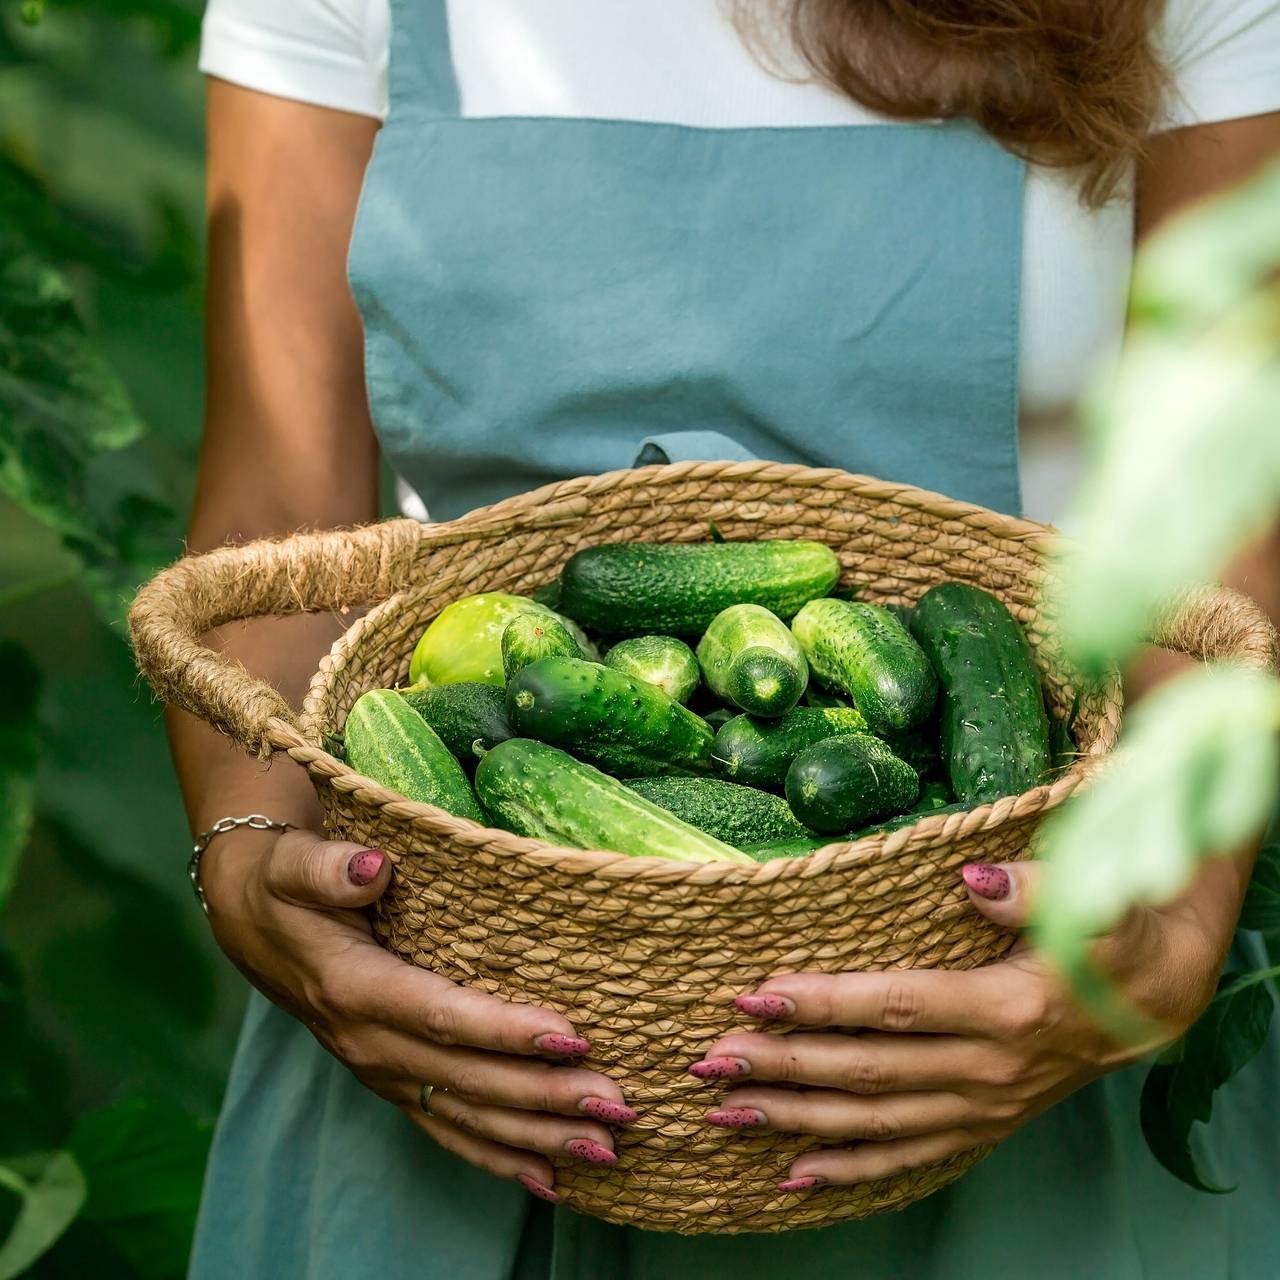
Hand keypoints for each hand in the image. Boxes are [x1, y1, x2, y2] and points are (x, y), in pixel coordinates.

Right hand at [201, 827, 633, 1201]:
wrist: (252, 921)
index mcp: (356, 988)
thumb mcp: (295, 864)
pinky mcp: (392, 1082)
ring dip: (537, 1138)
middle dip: (545, 1098)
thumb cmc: (285, 883)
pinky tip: (548, 1178)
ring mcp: (381, 1071)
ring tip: (606, 1151)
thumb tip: (372, 868)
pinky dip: (497, 1157)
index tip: (573, 1036)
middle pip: (468, 1080)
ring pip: (466, 1116)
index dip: (506, 1030)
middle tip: (617, 1105)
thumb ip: (329, 868)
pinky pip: (446, 1129)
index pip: (442, 1016)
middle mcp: (370, 1043)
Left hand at [688, 859, 1231, 1191]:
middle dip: (781, 1066)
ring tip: (725, 1112)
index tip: (755, 993)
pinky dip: (849, 1170)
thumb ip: (1030, 892)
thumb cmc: (1111, 940)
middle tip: (709, 1059)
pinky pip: (907, 1159)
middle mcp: (986, 1070)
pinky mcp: (979, 1127)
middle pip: (865, 1072)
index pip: (893, 1007)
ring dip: (796, 1119)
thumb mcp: (1090, 905)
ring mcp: (981, 1108)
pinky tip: (793, 1175)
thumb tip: (974, 878)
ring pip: (873, 1122)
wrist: (1151, 1002)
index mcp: (1004, 1010)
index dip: (822, 1001)